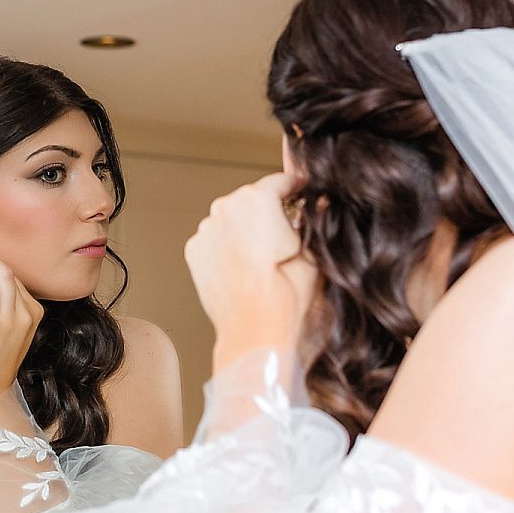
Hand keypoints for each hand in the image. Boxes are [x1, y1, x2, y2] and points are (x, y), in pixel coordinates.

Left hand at [186, 172, 318, 368]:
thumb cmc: (286, 294)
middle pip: (251, 199)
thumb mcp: (313, 252)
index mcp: (258, 200)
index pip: (280, 181)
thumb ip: (313, 220)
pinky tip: (241, 268)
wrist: (253, 331)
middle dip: (267, 212)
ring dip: (244, 230)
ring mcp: (206, 229)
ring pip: (230, 219)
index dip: (295, 187)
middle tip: (282, 237)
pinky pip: (214, 240)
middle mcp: (226, 208)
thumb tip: (319, 205)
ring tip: (260, 258)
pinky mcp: (194, 250)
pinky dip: (225, 247)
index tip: (300, 191)